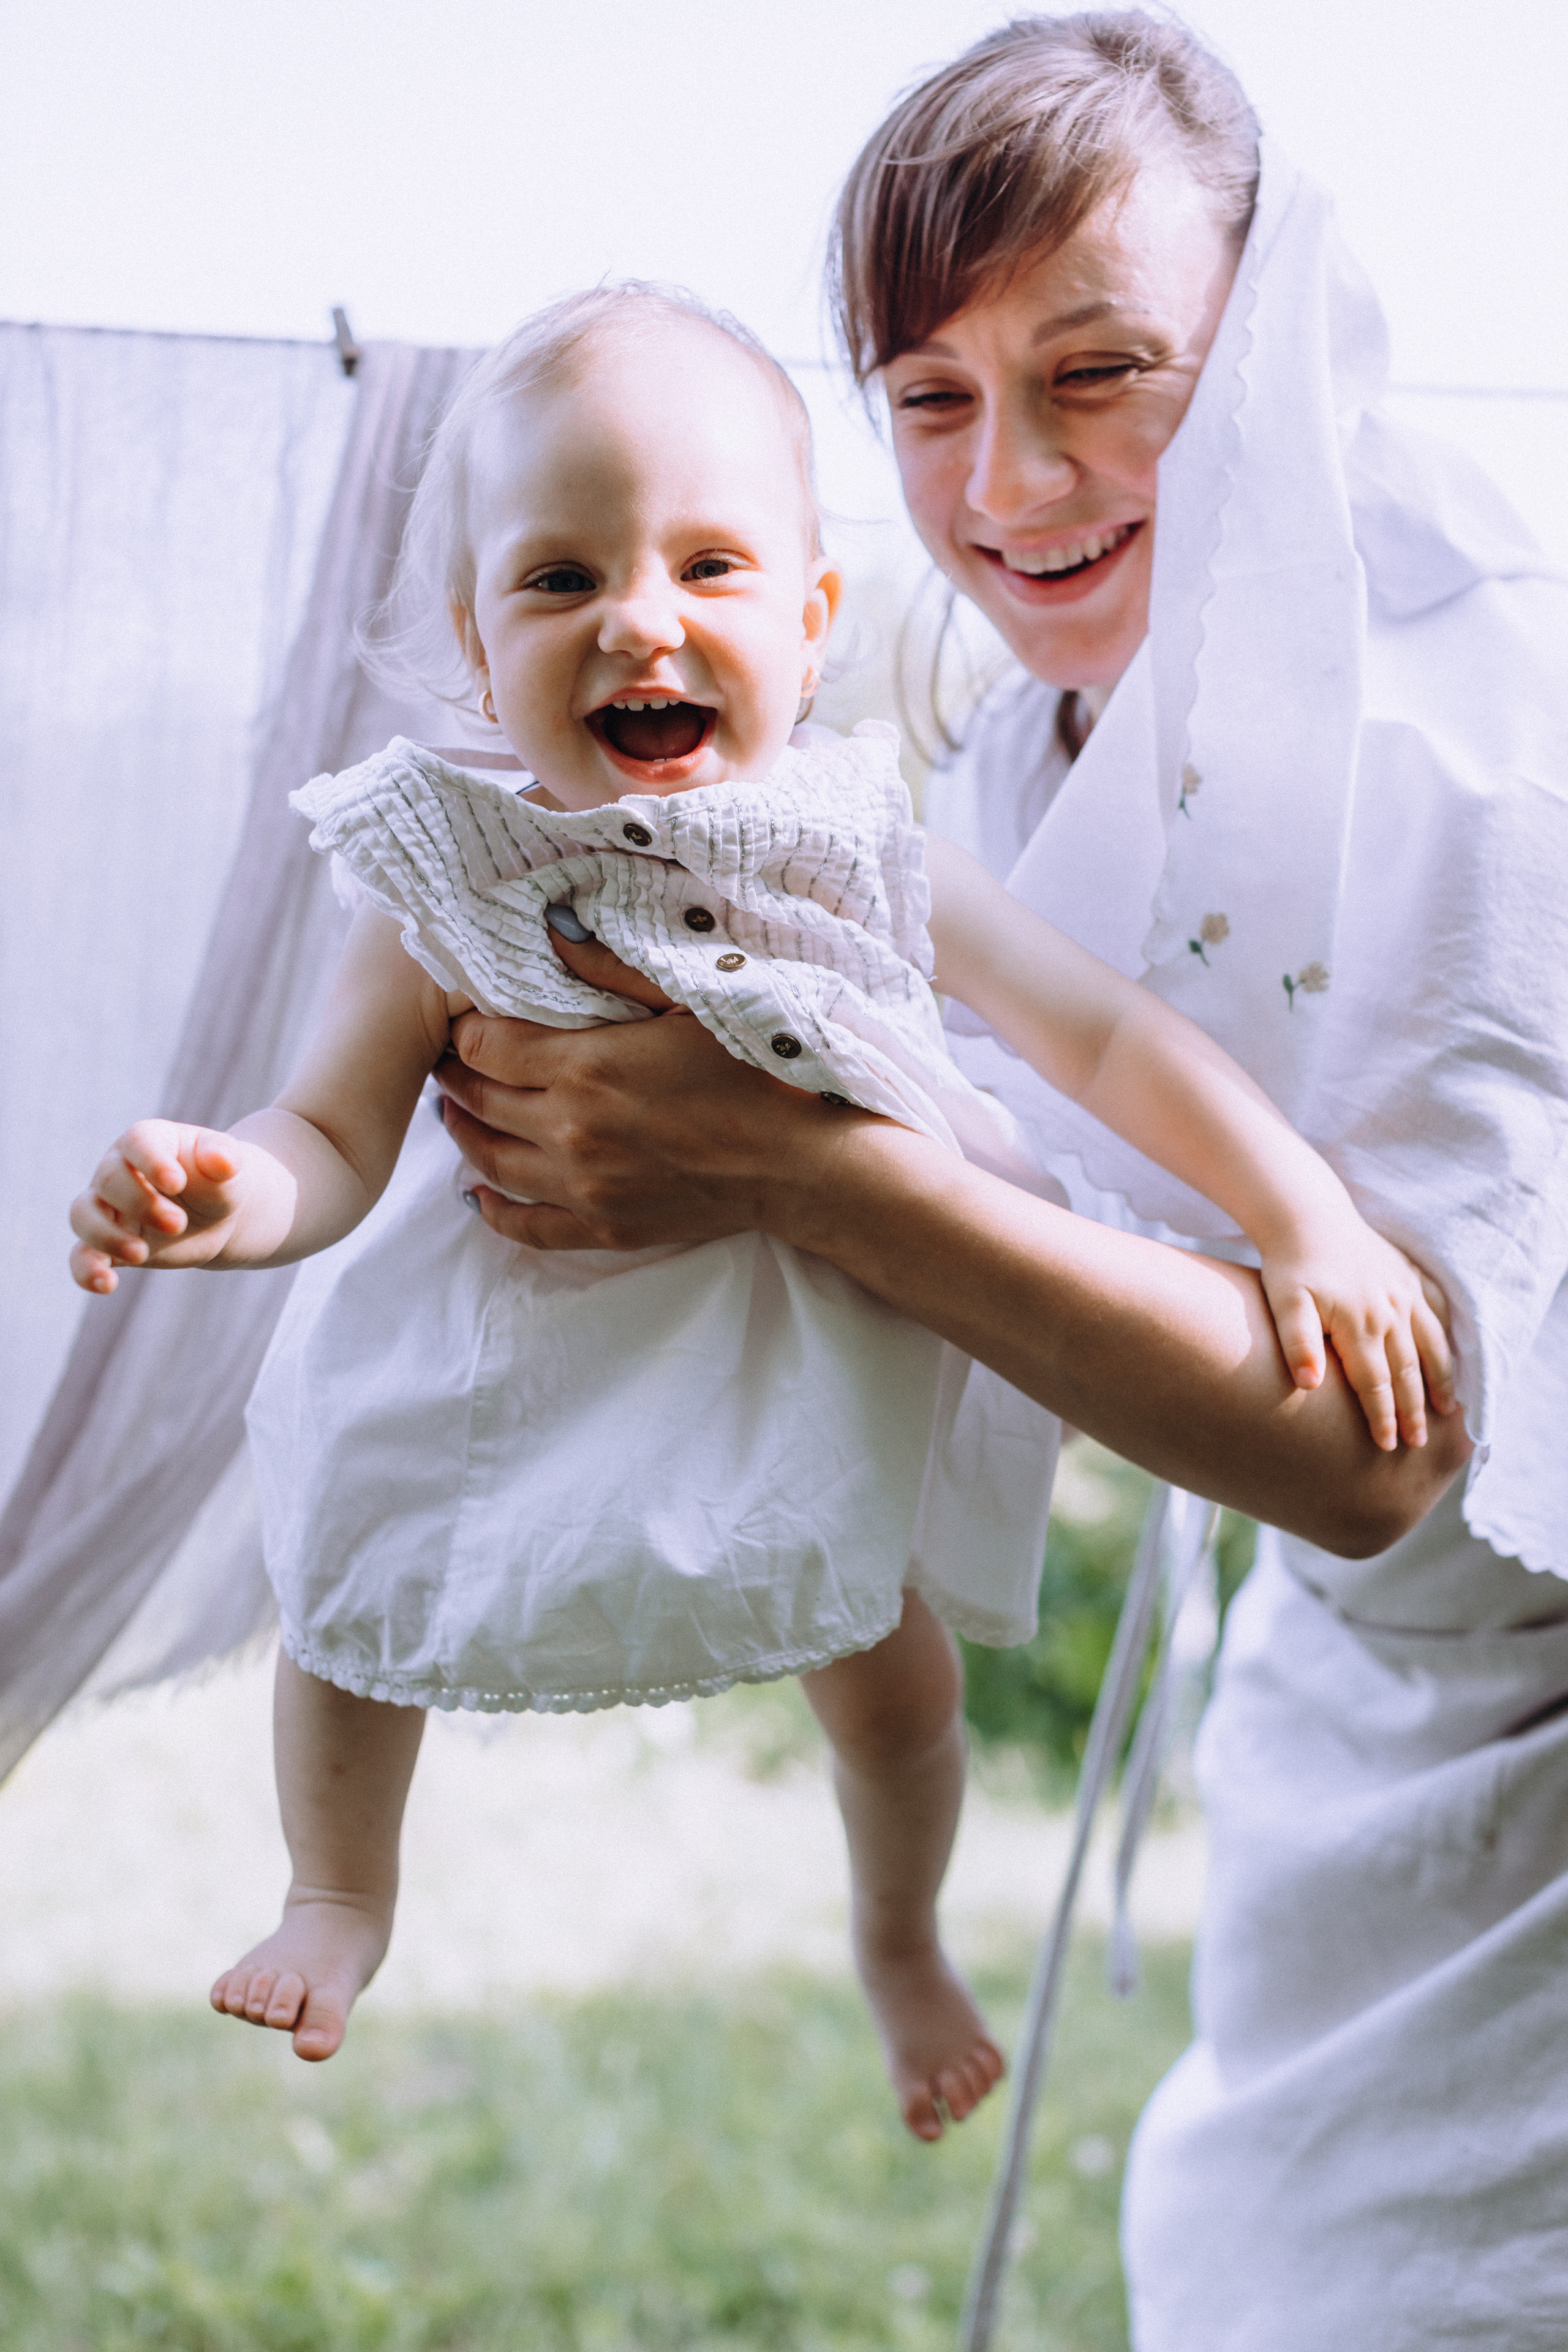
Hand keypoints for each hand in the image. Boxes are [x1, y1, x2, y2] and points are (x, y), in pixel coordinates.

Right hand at [69, 1119, 247, 1290]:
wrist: (213, 1215)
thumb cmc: (216, 1182)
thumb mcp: (227, 1167)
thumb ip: (225, 1158)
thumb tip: (224, 1162)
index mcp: (149, 1141)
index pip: (138, 1142)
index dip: (152, 1161)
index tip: (177, 1183)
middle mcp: (117, 1169)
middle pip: (109, 1179)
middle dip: (142, 1204)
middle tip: (178, 1224)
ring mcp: (107, 1207)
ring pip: (83, 1215)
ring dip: (106, 1236)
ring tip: (141, 1253)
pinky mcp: (106, 1245)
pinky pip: (81, 1256)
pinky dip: (87, 1271)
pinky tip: (105, 1285)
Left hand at [435, 922, 855, 1250]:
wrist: (802, 1161)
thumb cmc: (757, 1071)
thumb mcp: (690, 1000)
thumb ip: (613, 966)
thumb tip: (551, 930)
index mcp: (587, 1067)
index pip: (486, 1047)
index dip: (465, 1030)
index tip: (463, 1018)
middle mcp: (572, 1131)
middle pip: (480, 1101)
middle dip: (456, 1077)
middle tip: (449, 1059)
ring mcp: (585, 1187)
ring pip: (491, 1163)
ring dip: (463, 1135)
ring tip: (454, 1113)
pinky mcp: (605, 1227)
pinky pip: (528, 1227)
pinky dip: (494, 1211)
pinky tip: (477, 1195)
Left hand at [1260, 1218, 1455, 1451]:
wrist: (1307, 1214)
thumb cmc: (1290, 1263)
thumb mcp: (1285, 1302)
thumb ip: (1298, 1343)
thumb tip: (1308, 1384)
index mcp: (1360, 1324)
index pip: (1375, 1383)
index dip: (1382, 1417)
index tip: (1387, 1446)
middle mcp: (1390, 1311)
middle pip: (1407, 1371)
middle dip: (1413, 1410)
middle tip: (1418, 1443)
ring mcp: (1403, 1292)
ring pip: (1430, 1344)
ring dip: (1440, 1379)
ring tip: (1446, 1409)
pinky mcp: (1407, 1275)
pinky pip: (1435, 1311)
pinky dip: (1444, 1337)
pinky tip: (1449, 1353)